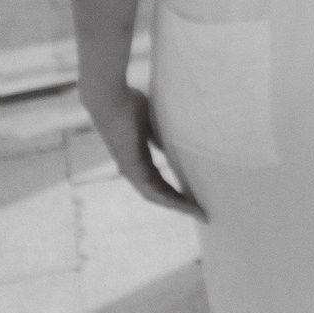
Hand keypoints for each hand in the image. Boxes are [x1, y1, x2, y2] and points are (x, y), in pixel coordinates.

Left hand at [84, 87, 203, 218]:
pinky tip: (185, 203)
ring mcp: (130, 169)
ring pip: (156, 196)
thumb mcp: (152, 123)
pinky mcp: (131, 166)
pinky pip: (152, 189)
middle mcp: (133, 169)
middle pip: (159, 194)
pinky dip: (170, 199)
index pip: (160, 183)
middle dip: (181, 204)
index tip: (196, 199)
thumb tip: (177, 142)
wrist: (110, 98)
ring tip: (199, 212)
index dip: (177, 193)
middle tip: (202, 213)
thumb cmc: (129, 105)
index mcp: (138, 159)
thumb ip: (161, 136)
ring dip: (178, 206)